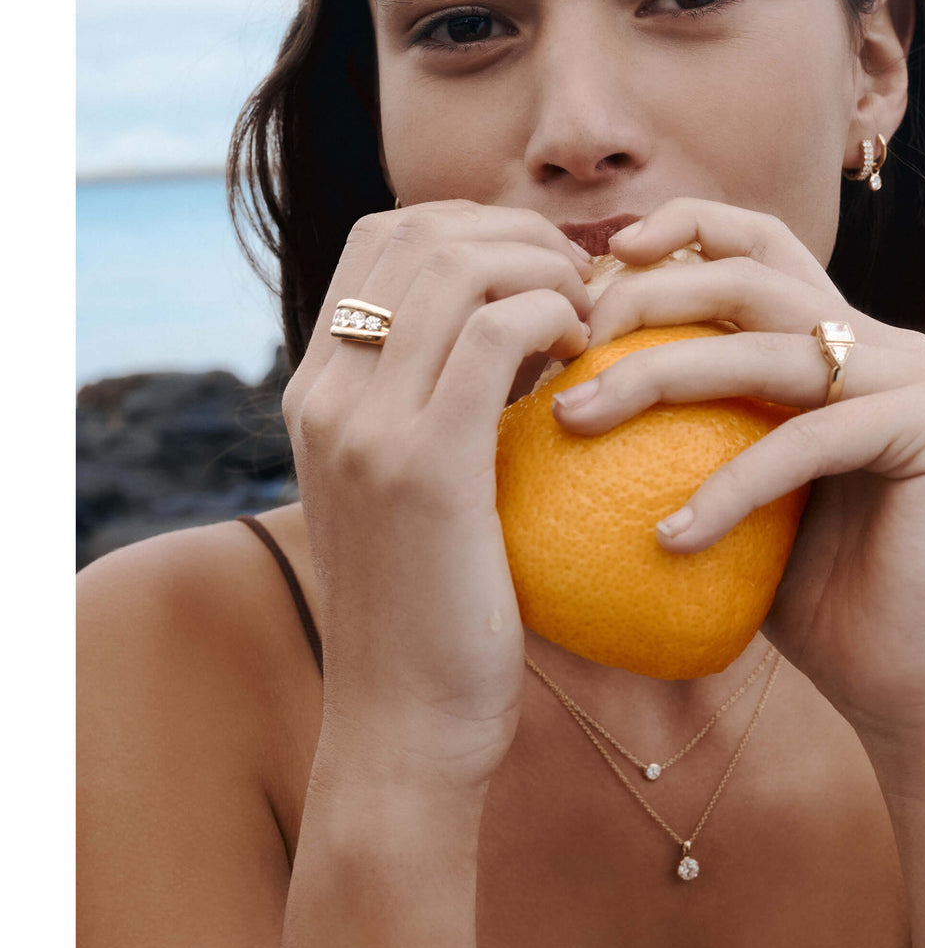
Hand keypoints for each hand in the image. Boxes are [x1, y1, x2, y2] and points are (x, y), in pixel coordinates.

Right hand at [282, 200, 591, 784]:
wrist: (404, 722)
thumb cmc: (431, 607)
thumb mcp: (409, 487)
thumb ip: (431, 405)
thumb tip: (509, 334)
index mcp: (316, 389)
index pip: (382, 239)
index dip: (471, 225)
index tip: (537, 267)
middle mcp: (324, 392)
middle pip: (418, 232)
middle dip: (515, 231)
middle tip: (577, 279)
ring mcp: (363, 424)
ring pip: (458, 266)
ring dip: (541, 268)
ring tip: (585, 316)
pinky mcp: (421, 465)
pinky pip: (495, 333)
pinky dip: (551, 318)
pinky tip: (584, 355)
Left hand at [551, 197, 924, 742]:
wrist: (910, 686)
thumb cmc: (803, 596)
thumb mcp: (730, 494)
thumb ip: (686, 432)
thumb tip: (565, 397)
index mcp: (843, 341)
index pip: (761, 246)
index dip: (685, 229)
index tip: (602, 264)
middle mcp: (888, 343)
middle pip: (751, 279)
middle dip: (647, 299)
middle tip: (569, 354)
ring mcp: (921, 377)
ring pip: (767, 350)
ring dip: (658, 376)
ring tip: (575, 421)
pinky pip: (805, 440)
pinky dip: (729, 488)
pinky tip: (668, 540)